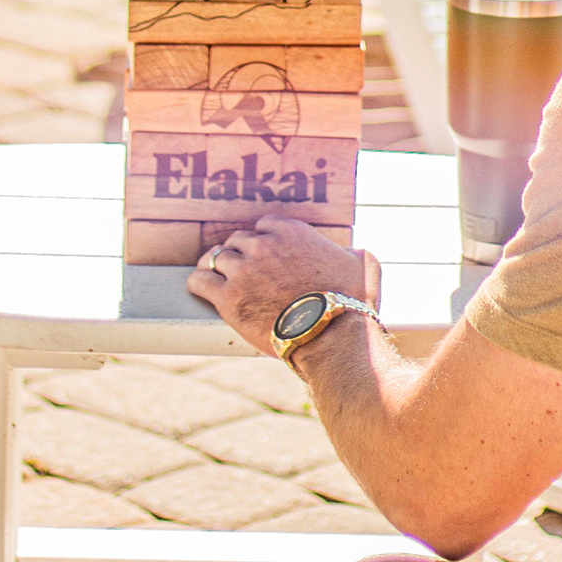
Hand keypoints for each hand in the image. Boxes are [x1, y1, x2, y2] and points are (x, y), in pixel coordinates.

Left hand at [187, 217, 381, 356]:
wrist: (330, 336)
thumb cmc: (350, 304)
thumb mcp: (363, 266)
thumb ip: (351, 253)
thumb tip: (354, 253)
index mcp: (291, 231)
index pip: (264, 225)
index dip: (262, 240)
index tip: (263, 253)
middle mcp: (263, 244)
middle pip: (238, 240)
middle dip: (239, 253)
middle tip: (241, 269)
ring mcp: (243, 269)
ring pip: (216, 257)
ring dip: (216, 266)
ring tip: (214, 276)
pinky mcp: (228, 297)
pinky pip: (200, 280)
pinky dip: (198, 282)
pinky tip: (200, 287)